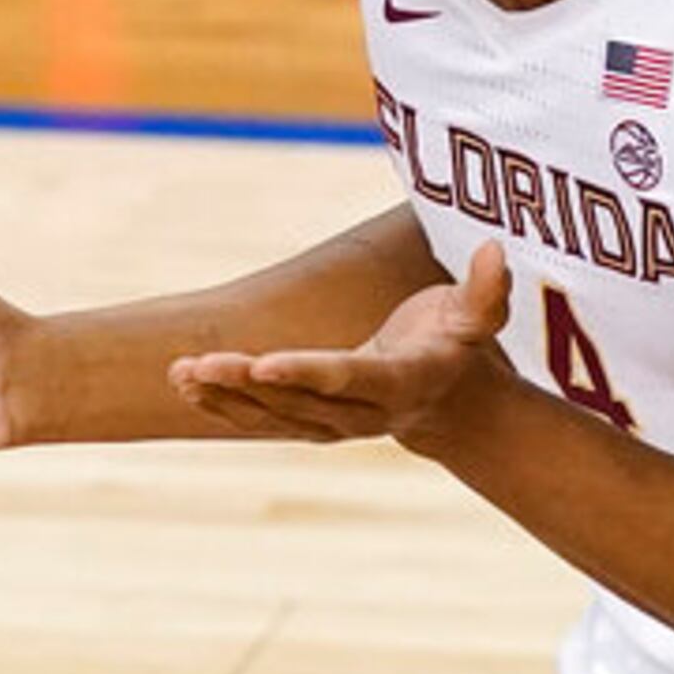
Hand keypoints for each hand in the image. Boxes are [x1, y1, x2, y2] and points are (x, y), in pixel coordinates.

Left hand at [171, 241, 515, 445]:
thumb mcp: (479, 316)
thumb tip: (495, 249)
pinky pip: (262, 420)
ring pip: (271, 416)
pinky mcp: (311, 423)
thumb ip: (486, 289)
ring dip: (223, 398)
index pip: (347, 379)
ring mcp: (333, 424)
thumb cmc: (458, 342)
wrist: (449, 399)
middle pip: (296, 400)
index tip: (264, 365)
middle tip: (199, 364)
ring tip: (178, 373)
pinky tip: (184, 385)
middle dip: (245, 385)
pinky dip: (223, 406)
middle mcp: (362, 413)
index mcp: (399, 383)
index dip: (305, 373)